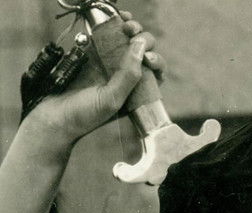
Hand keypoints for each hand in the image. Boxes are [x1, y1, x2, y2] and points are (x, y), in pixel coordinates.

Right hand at [23, 12, 165, 146]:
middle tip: (133, 34)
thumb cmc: (86, 115)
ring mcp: (109, 62)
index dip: (156, 60)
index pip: (156, 71)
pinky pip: (107, 33)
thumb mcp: (113, 99)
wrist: (55, 115)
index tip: (147, 58)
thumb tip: (140, 46)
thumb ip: (129, 75)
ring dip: (132, 28)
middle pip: (144, 51)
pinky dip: (113, 23)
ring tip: (127, 25)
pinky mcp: (92, 52)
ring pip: (128, 40)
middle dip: (144, 40)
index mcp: (137, 91)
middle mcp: (126, 76)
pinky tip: (116, 18)